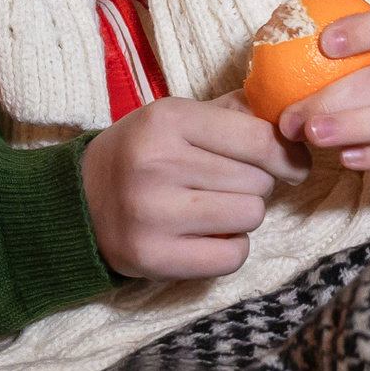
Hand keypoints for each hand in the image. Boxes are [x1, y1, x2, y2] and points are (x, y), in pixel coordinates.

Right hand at [81, 94, 309, 279]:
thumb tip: (291, 121)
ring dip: (242, 215)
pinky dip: (230, 248)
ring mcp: (153, 213)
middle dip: (254, 184)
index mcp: (166, 119)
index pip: (259, 139)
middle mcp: (158, 163)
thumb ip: (231, 113)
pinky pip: (232, 255)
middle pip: (258, 180)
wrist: (79, 200)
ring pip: (250, 216)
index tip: (289, 164)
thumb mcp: (174, 118)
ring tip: (214, 208)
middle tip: (225, 185)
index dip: (285, 154)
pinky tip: (208, 236)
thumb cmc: (140, 154)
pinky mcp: (154, 256)